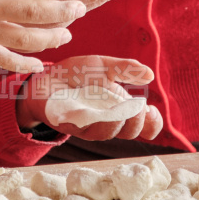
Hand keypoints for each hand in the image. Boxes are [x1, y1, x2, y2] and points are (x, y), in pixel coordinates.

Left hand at [17, 54, 163, 141]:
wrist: (46, 78)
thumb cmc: (78, 74)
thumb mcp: (103, 66)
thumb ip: (124, 69)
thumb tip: (149, 74)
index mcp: (119, 109)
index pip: (143, 126)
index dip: (152, 124)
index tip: (151, 110)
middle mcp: (107, 121)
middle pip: (128, 132)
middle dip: (134, 122)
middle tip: (134, 108)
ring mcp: (88, 125)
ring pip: (106, 132)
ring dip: (113, 122)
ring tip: (116, 109)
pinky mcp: (68, 124)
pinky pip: (80, 127)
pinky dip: (86, 120)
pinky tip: (90, 110)